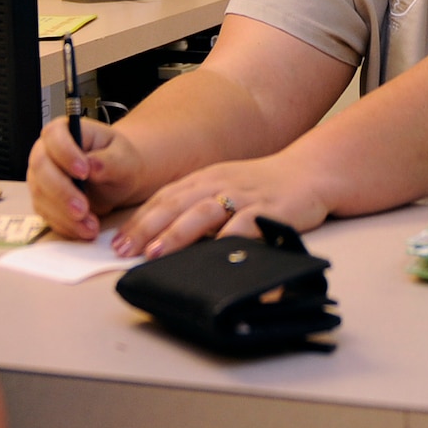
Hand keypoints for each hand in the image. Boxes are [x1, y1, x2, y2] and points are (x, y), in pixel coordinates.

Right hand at [26, 115, 145, 239]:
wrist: (116, 180)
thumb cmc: (118, 161)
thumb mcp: (123, 158)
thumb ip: (110, 161)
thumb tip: (92, 165)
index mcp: (64, 131)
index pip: (54, 136)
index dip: (65, 153)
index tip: (84, 171)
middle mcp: (46, 152)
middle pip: (41, 169)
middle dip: (62, 192)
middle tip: (83, 209)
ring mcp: (41, 178)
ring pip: (41, 196)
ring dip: (64, 215)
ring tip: (90, 227)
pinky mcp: (43, 200)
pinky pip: (47, 215)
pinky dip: (65, 226)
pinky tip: (84, 230)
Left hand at [113, 152, 330, 259]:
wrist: (308, 172)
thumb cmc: (263, 185)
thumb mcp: (222, 187)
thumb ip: (196, 206)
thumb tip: (161, 235)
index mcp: (203, 178)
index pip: (163, 198)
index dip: (139, 219)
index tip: (118, 241)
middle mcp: (218, 184)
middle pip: (175, 204)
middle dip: (146, 228)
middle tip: (125, 249)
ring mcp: (243, 196)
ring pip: (202, 214)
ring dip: (176, 234)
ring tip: (156, 252)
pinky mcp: (268, 210)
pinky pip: (244, 226)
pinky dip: (227, 240)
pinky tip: (212, 254)